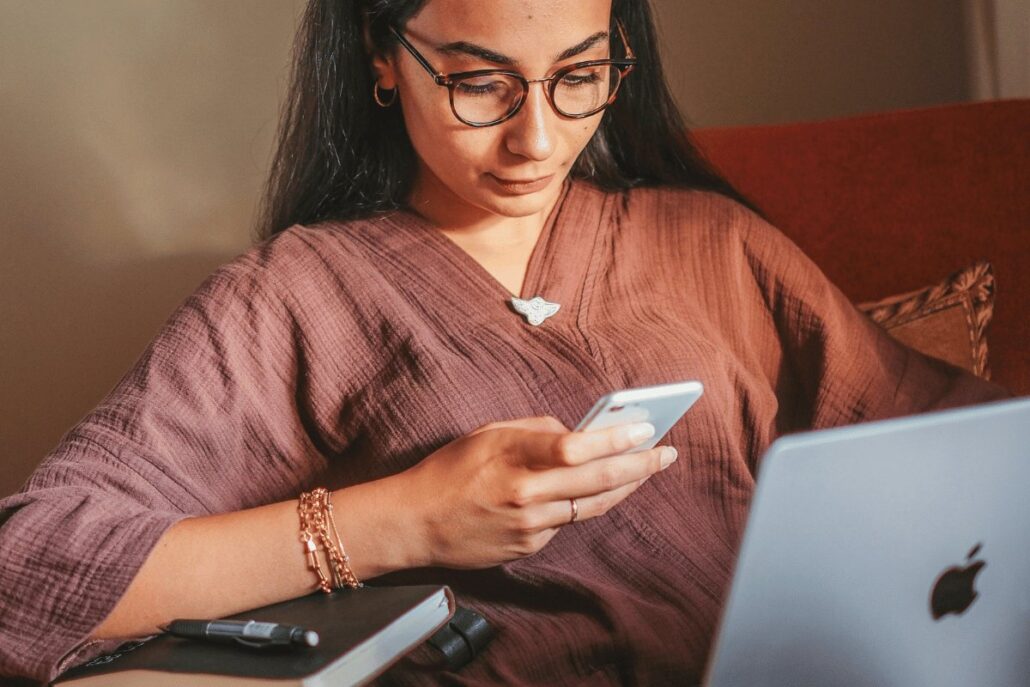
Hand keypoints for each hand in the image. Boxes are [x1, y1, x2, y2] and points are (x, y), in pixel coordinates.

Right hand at [396, 416, 677, 569]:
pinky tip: (594, 491)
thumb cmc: (449, 471)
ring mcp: (530, 525)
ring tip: (645, 470)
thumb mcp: (487, 434)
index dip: (618, 439)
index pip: (578, 447)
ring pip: (592, 505)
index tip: (645, 427)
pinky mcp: (530, 546)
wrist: (415, 524)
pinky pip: (567, 522)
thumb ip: (536, 431)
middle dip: (640, 465)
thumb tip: (578, 433)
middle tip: (666, 453)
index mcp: (513, 457)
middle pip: (598, 480)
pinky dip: (583, 504)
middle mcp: (526, 494)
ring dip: (623, 487)